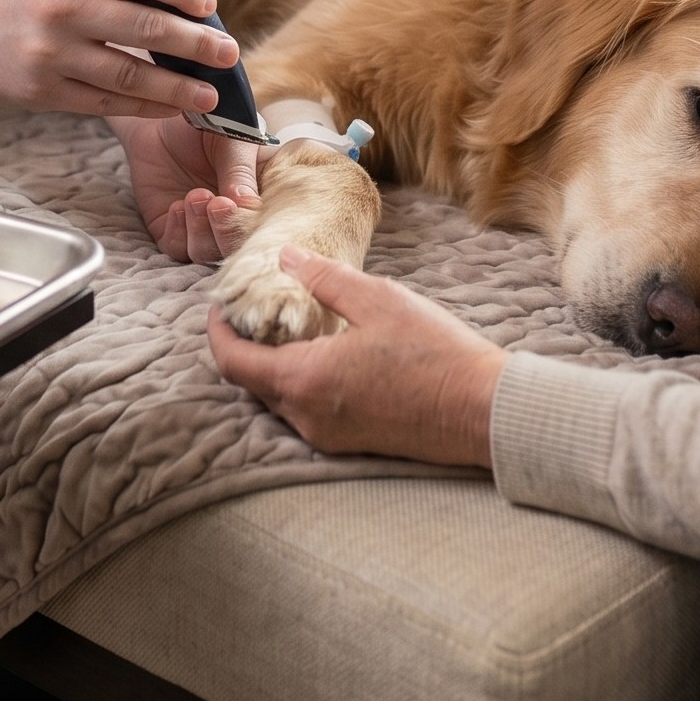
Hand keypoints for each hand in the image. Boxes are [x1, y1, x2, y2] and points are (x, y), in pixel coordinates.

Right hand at [0, 0, 240, 116]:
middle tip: (228, 52)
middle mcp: (62, 8)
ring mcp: (51, 54)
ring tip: (207, 94)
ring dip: (178, 87)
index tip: (209, 2)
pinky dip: (141, 107)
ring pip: (132, 74)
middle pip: (149, 26)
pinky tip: (165, 108)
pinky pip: (105, 104)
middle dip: (197, 42)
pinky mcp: (42, 92)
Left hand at [114, 114, 259, 262]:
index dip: (255, 225)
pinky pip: (177, 248)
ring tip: (195, 196)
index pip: (267, 227)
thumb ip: (240, 171)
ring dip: (201, 231)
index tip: (238, 203)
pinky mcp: (173, 229)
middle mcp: (235, 219)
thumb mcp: (232, 139)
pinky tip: (177, 206)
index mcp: (261, 197)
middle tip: (217, 203)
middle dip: (226, 232)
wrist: (164, 119)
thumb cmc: (209, 123)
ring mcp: (204, 226)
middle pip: (237, 249)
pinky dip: (178, 232)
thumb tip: (246, 205)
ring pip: (206, 254)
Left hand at [208, 248, 504, 463]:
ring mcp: (327, 436)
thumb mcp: (378, 299)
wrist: (482, 412)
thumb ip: (323, 278)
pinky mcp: (349, 443)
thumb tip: (284, 257)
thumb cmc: (434, 353)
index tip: (218, 305)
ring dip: (270, 365)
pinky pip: (304, 412)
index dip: (217, 332)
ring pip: (277, 399)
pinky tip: (318, 354)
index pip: (233, 362)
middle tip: (249, 309)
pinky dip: (297, 382)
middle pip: (251, 383)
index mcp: (304, 380)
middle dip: (241, 346)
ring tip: (282, 326)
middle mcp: (307, 417)